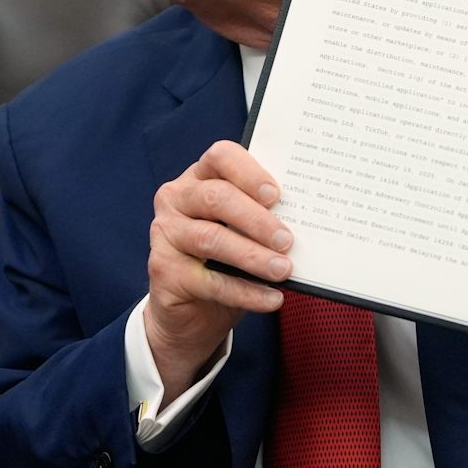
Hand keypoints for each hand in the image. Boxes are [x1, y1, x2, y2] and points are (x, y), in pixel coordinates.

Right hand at [145, 140, 291, 397]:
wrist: (190, 311)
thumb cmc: (225, 261)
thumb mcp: (242, 233)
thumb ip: (261, 219)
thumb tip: (304, 222)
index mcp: (199, 178)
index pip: (220, 156)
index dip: (249, 172)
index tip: (276, 195)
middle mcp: (176, 199)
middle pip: (216, 197)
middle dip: (257, 219)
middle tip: (287, 240)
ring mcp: (165, 234)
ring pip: (212, 239)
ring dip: (253, 256)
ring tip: (283, 270)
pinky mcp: (163, 270)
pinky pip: (210, 281)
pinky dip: (245, 292)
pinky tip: (271, 299)